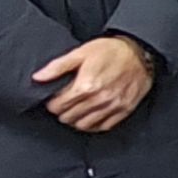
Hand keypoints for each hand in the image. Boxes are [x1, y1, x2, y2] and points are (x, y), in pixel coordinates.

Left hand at [35, 34, 153, 132]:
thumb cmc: (110, 50)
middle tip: (65, 103)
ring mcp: (112, 106)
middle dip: (63, 111)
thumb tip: (37, 78)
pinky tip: (91, 116)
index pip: (58, 106)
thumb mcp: (81, 53)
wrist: (140, 52)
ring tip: (76, 110)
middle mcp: (99, 99)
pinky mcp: (124, 110)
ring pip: (84, 125)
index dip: (52, 103)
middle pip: (68, 117)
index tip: (55, 99)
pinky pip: (103, 126)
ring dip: (76, 119)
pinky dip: (93, 124)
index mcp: (86, 86)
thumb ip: (57, 67)